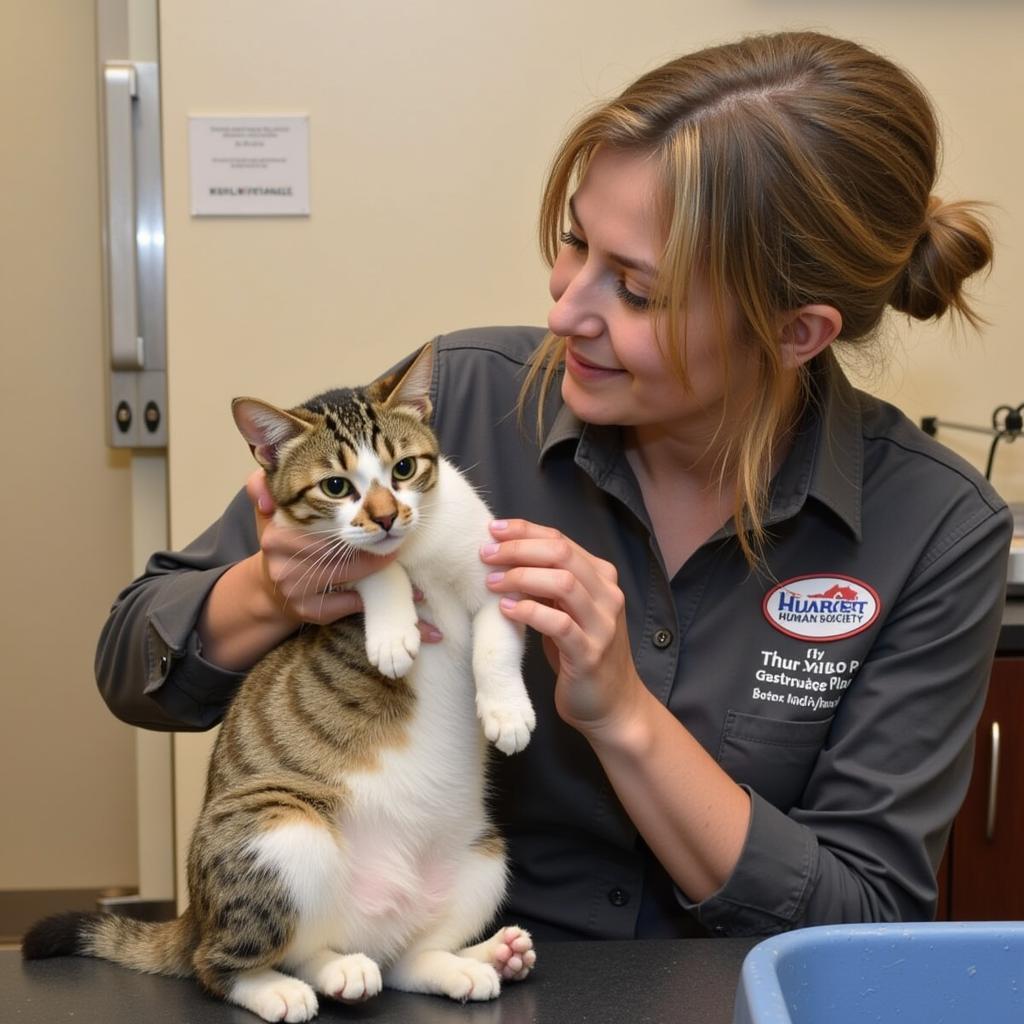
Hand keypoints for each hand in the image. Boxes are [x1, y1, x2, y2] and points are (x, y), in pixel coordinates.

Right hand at [246, 470, 440, 641]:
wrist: (270, 589)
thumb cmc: (285, 544)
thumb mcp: (271, 513)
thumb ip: (263, 487)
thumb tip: (267, 484)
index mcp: (276, 536)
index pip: (319, 527)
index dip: (350, 522)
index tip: (377, 518)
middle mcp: (282, 564)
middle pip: (336, 552)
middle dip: (368, 546)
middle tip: (395, 539)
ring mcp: (294, 590)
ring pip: (344, 576)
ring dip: (374, 570)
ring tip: (395, 558)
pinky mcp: (307, 611)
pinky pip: (343, 603)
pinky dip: (365, 597)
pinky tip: (387, 594)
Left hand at [480, 518, 644, 736]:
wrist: (612, 703)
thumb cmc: (581, 652)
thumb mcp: (568, 610)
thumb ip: (548, 583)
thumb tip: (506, 556)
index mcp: (602, 577)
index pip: (561, 540)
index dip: (524, 531)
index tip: (493, 530)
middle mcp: (608, 595)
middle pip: (562, 553)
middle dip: (519, 549)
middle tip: (486, 555)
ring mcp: (602, 624)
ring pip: (563, 583)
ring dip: (521, 577)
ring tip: (492, 582)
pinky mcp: (590, 653)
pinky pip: (559, 624)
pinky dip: (529, 611)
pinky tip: (506, 609)